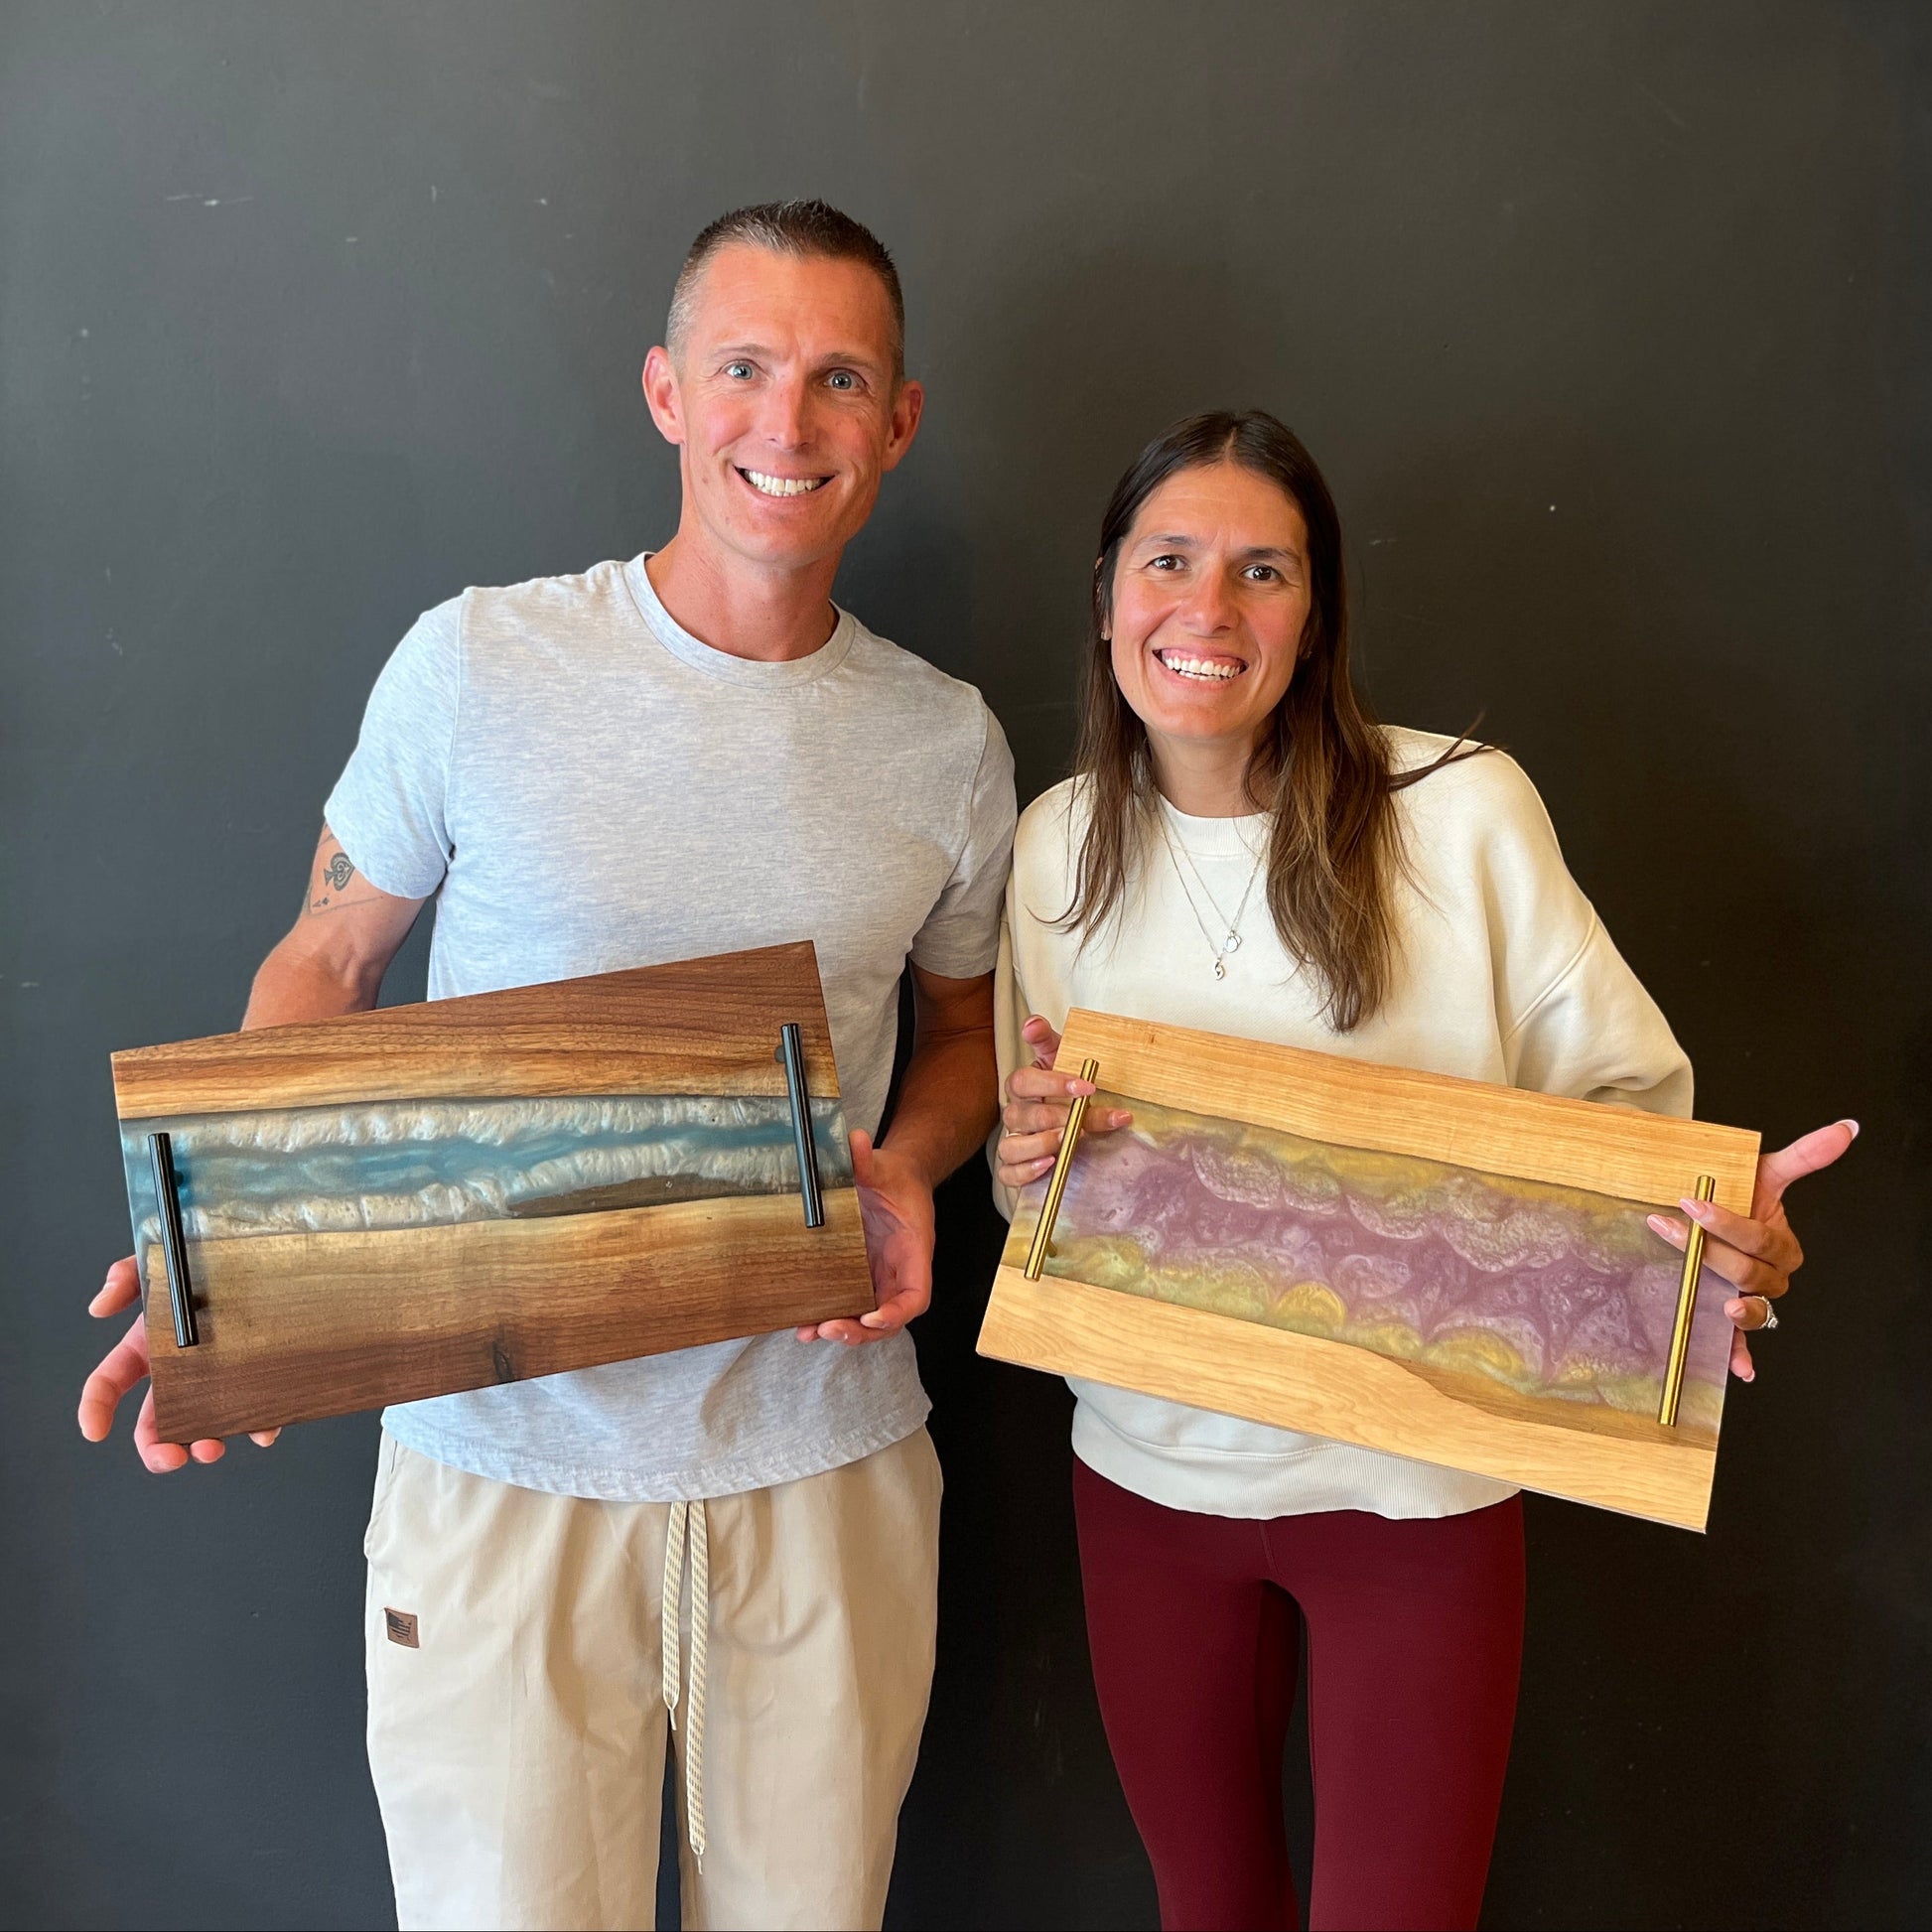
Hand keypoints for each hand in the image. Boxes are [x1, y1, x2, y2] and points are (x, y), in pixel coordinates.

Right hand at [77, 1254, 278, 1470]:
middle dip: (157, 1449)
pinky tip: (264, 1430)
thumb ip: (126, 1276)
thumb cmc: (208, 1257)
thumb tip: (99, 1309)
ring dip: (203, 1445)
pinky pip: (257, 1411)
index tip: (96, 1432)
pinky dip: (259, 1426)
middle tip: (171, 1457)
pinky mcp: (256, 1379)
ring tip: (212, 1447)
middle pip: (155, 1423)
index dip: (95, 1410)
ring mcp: (217, 1378)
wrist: (266, 1251)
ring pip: (203, 1426)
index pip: (109, 1384)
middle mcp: (179, 1371)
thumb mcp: (162, 1257)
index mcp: (148, 1347)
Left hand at [796, 1130, 934, 1345]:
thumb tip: (854, 1140)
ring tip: (809, 1332)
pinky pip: (849, 1303)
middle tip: (829, 1329)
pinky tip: (803, 1321)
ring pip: (866, 1318)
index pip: (915, 1296)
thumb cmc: (896, 1176)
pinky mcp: (860, 1276)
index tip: (871, 1318)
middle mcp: (898, 1272)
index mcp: (913, 1251)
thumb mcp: (883, 1166)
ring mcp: (879, 1277)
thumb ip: (868, 1160)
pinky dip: (829, 1315)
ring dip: (841, 1331)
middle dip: (860, 1332)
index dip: (895, 1313)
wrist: (893, 1177)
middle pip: (888, 1318)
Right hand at [994, 1014, 1132, 1191]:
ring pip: (1012, 1146)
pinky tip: (1050, 1165)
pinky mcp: (1016, 1166)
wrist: (1076, 1116)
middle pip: (1022, 1116)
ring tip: (1066, 1141)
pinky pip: (1010, 1173)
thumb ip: (1046, 1039)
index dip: (1054, 1083)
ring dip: (1039, 1145)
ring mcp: (1014, 1140)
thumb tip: (1032, 1023)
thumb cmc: (1067, 1085)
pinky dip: (1026, 1171)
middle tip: (1082, 1120)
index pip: (1025, 1081)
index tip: (1087, 1087)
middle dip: (1055, 1117)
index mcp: (1022, 1086)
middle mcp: (1015, 1114)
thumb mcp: (1061, 1056)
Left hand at [1647, 1118, 1857, 1382]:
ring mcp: (1752, 1299)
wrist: (1712, 1213)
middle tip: (1669, 1228)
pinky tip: (1740, 1371)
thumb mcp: (1765, 1173)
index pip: (1759, 1239)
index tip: (1691, 1205)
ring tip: (1715, 1302)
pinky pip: (1743, 1344)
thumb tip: (1847, 1128)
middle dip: (1709, 1252)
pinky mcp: (1732, 1319)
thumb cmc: (1740, 1196)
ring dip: (1732, 1308)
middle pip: (1748, 1273)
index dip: (1727, 1224)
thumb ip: (1805, 1155)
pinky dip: (1742, 1358)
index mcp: (1782, 1245)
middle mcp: (1771, 1276)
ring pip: (1749, 1310)